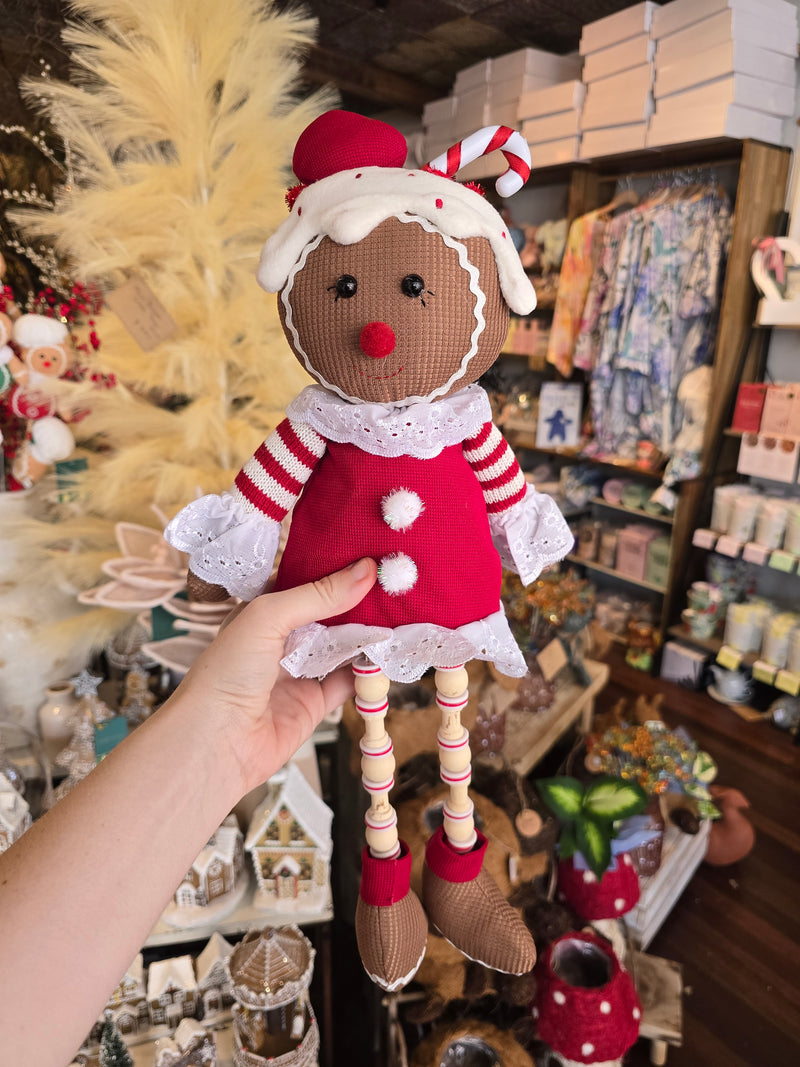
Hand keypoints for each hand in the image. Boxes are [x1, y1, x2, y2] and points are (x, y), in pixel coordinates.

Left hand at [179, 557, 376, 792]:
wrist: (216, 743)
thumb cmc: (228, 671)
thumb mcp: (269, 616)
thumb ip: (319, 595)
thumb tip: (366, 570)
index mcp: (263, 612)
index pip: (306, 582)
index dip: (336, 569)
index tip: (373, 554)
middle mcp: (281, 639)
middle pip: (329, 614)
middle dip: (359, 601)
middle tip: (396, 582)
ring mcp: (299, 672)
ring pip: (343, 646)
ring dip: (368, 634)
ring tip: (402, 614)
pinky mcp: (315, 703)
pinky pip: (349, 682)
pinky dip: (368, 670)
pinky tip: (389, 654)